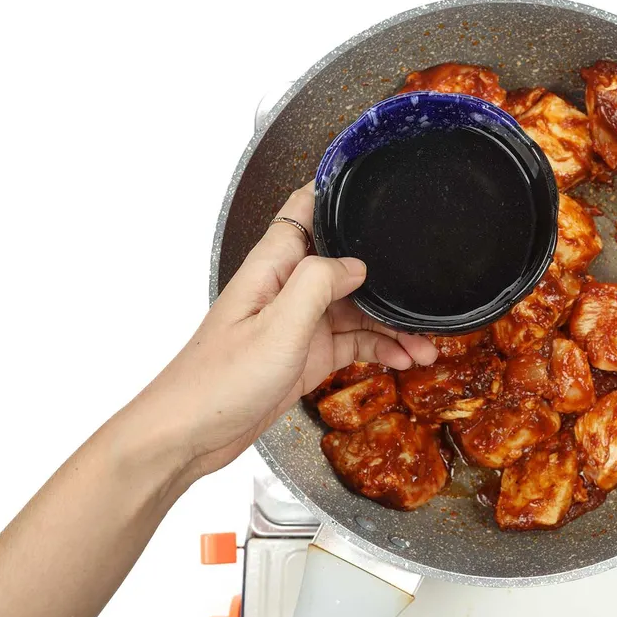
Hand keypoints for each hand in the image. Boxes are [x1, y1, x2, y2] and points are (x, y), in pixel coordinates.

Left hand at [143, 181, 437, 480]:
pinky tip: (403, 359)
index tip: (374, 180)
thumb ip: (318, 284)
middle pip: (347, 265)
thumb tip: (356, 264)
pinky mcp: (305, 355)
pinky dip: (381, 349)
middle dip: (386, 276)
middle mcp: (287, 289)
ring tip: (427, 344)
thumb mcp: (276, 327)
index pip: (305, 209)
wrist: (189, 436)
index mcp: (273, 267)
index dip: (337, 190)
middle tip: (423, 290)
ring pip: (357, 309)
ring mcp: (298, 323)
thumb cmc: (216, 382)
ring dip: (393, 323)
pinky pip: (353, 343)